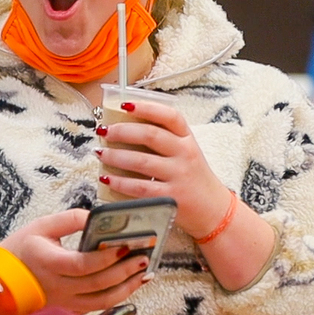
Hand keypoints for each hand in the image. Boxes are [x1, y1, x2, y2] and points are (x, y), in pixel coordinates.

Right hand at [0, 209, 149, 313]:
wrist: (0, 280)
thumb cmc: (21, 249)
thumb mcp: (42, 225)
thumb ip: (71, 218)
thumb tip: (99, 216)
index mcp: (49, 262)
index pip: (83, 264)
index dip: (107, 257)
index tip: (125, 245)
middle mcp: (58, 286)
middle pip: (98, 283)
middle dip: (125, 270)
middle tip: (144, 256)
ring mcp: (64, 302)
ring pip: (102, 300)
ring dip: (127, 287)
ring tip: (144, 272)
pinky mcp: (69, 309)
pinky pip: (98, 306)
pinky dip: (118, 296)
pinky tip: (131, 284)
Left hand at [95, 100, 233, 237]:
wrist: (213, 209)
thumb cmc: (193, 177)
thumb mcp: (186, 152)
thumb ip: (164, 139)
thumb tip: (125, 128)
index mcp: (187, 138)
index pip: (169, 116)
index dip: (146, 107)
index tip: (124, 104)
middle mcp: (185, 154)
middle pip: (150, 135)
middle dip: (122, 131)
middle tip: (104, 131)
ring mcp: (178, 176)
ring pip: (141, 161)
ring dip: (115, 156)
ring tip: (101, 153)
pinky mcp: (170, 198)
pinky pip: (139, 187)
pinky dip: (119, 182)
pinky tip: (107, 178)